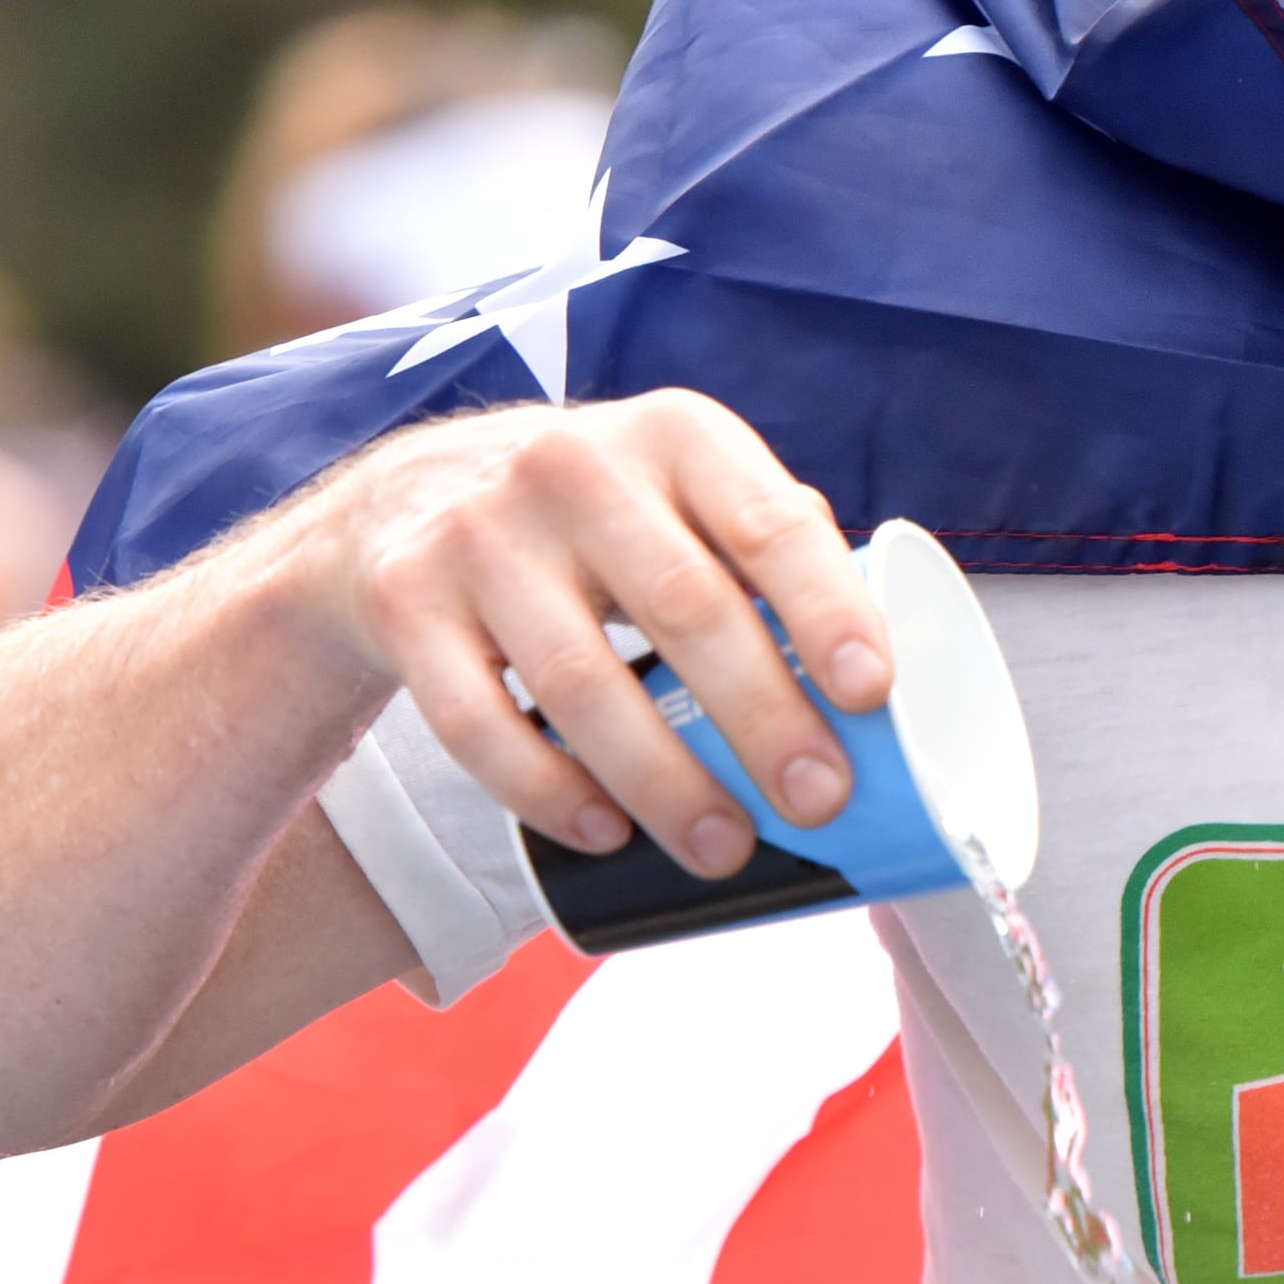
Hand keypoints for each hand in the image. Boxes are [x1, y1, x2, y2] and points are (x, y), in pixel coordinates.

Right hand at [296, 391, 888, 878]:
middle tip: (821, 801)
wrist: (401, 498)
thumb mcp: (680, 481)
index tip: (872, 694)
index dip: (827, 608)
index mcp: (676, 435)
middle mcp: (574, 468)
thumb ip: (768, 538)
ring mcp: (479, 536)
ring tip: (724, 848)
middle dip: (763, 719)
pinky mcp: (404, 604)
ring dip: (663, 782)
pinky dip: (546, 791)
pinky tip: (604, 834)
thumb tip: (882, 654)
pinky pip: (477, 722)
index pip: (768, 522)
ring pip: (581, 682)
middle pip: (686, 610)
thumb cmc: (594, 511)